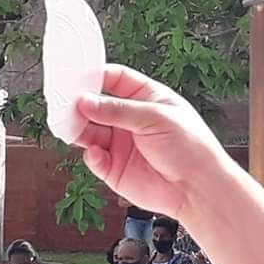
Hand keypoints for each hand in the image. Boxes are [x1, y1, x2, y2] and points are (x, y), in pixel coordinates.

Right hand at [75, 64, 226, 218]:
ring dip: (78, 128)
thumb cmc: (191, 147)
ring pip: (89, 131)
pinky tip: (95, 152)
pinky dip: (90, 155)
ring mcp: (122, 144)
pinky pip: (94, 158)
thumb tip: (85, 101)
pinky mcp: (116, 169)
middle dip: (80, 103)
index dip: (95, 76)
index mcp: (146, 99)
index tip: (76, 77)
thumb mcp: (156, 117)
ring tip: (71, 126)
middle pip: (95, 105)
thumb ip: (118, 110)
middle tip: (65, 103)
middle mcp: (131, 120)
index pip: (115, 79)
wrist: (198, 187)